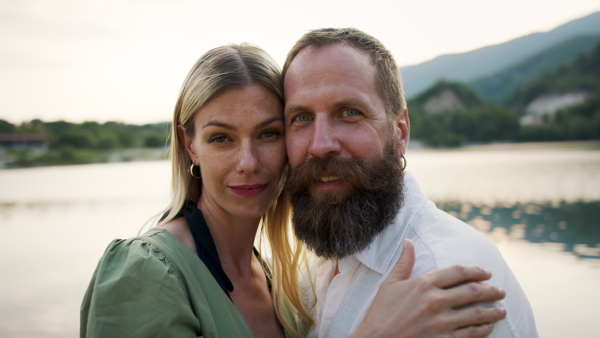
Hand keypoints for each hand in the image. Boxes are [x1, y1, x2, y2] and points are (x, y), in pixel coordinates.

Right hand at [350, 239, 506, 337]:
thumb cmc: (380, 313)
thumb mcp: (390, 285)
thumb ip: (404, 263)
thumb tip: (408, 241)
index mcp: (423, 284)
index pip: (457, 272)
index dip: (475, 271)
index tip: (486, 273)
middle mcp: (435, 301)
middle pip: (472, 291)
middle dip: (491, 290)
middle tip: (501, 291)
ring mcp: (441, 322)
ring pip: (476, 314)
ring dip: (493, 311)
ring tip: (502, 310)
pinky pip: (470, 334)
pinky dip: (483, 330)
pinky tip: (488, 327)